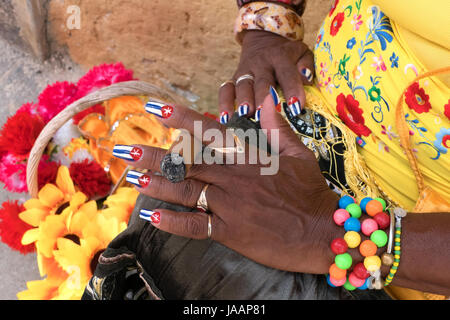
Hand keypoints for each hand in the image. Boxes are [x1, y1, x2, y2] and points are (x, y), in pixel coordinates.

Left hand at [120, 92, 339, 274]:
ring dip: (158, 184)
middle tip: (125, 149)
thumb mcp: (298, 155)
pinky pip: (197, 227)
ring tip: (133, 177)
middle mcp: (234, 178)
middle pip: (188, 163)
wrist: (322, 231)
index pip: (210, 133)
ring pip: (187, 192)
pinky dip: (174, 222)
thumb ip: (276, 127)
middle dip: (155, 155)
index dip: (182, 119)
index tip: (156, 109)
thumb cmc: (311, 192)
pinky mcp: (231, 232)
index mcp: (249, 158)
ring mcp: (230, 206)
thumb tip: (266, 98)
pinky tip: (153, 216)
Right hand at [219, 30, 313, 118]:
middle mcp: (261, 64)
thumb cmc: (288, 55)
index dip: (292, 89)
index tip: (297, 107)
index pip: (287, 73)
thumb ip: (306, 64)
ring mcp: (245, 71)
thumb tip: (306, 78)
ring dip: (243, 100)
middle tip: (265, 113)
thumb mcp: (301, 52)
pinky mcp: (233, 79)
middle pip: (261, 81)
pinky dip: (224, 103)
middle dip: (263, 97)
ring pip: (242, 85)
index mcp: (280, 57)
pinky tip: (225, 118)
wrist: (264, 40)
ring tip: (246, 114)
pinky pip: (225, 90)